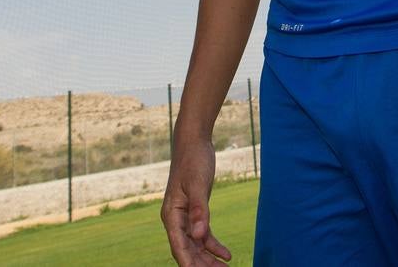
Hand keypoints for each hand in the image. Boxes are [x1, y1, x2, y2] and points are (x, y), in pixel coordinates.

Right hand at [162, 136, 231, 264]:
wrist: (194, 142)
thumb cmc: (193, 160)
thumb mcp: (197, 184)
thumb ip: (199, 210)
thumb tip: (198, 235)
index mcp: (171, 215)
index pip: (179, 246)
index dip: (189, 263)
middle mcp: (175, 219)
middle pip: (188, 250)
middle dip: (202, 265)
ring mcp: (185, 216)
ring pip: (196, 245)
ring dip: (209, 259)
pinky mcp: (195, 211)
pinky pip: (203, 235)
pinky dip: (213, 246)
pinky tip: (226, 255)